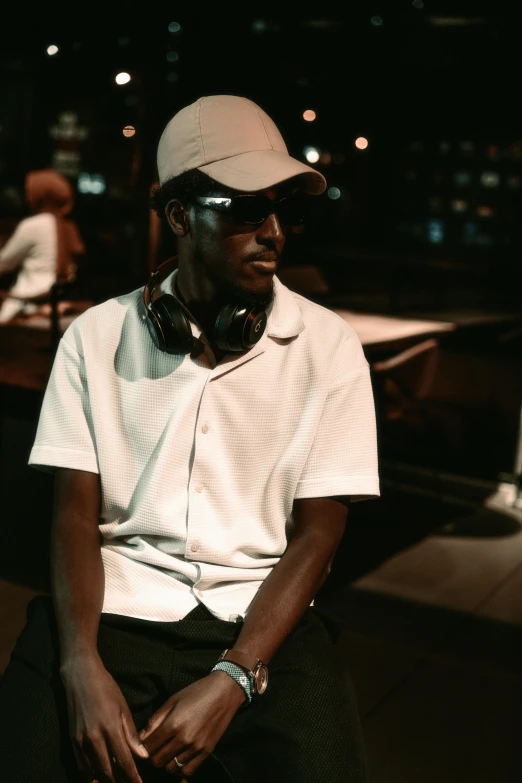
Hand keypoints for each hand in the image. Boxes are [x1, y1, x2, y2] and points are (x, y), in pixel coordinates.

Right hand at [60, 654, 148, 782]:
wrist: (80, 677)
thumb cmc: (106, 688)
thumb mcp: (123, 707)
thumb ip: (131, 733)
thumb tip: (142, 755)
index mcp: (110, 729)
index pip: (123, 761)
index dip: (132, 776)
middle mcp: (94, 739)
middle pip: (107, 771)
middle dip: (119, 781)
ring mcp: (81, 741)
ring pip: (93, 771)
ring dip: (105, 779)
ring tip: (115, 782)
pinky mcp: (72, 740)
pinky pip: (81, 765)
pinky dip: (89, 774)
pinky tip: (97, 777)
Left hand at [139, 671, 245, 777]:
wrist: (225, 691)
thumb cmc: (196, 692)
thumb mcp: (172, 700)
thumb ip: (155, 720)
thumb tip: (140, 737)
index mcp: (173, 724)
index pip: (148, 747)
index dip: (142, 748)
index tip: (143, 744)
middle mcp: (184, 739)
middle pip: (158, 761)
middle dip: (153, 756)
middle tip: (155, 748)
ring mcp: (196, 747)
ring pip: (171, 768)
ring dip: (166, 763)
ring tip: (167, 753)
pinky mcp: (207, 751)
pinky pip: (188, 770)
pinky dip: (180, 768)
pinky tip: (179, 759)